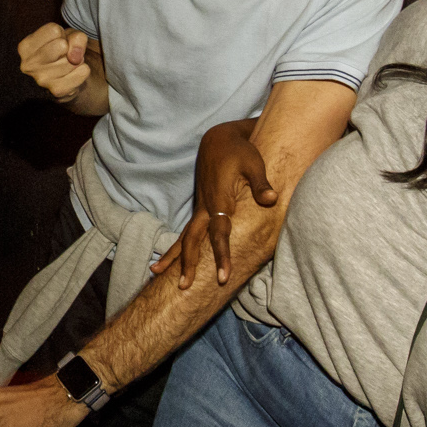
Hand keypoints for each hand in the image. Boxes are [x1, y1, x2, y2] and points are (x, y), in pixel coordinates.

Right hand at [17, 23, 97, 104]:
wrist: (69, 77)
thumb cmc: (64, 51)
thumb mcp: (69, 35)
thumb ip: (75, 37)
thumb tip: (75, 57)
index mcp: (26, 47)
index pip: (54, 30)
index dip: (62, 33)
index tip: (58, 41)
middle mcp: (29, 65)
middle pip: (61, 45)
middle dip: (69, 47)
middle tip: (64, 54)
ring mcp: (41, 80)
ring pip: (73, 60)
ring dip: (77, 60)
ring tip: (68, 64)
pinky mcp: (57, 91)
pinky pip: (82, 72)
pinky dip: (83, 71)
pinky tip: (73, 74)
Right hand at [154, 118, 272, 285]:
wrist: (219, 140)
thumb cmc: (240, 151)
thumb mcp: (253, 163)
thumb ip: (260, 184)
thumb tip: (270, 200)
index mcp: (218, 200)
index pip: (219, 233)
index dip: (222, 254)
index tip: (223, 276)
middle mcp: (205, 207)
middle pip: (193, 239)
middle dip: (188, 263)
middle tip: (184, 287)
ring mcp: (200, 208)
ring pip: (185, 236)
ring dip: (174, 256)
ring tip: (156, 273)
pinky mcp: (200, 209)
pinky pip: (187, 231)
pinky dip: (177, 246)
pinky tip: (165, 260)